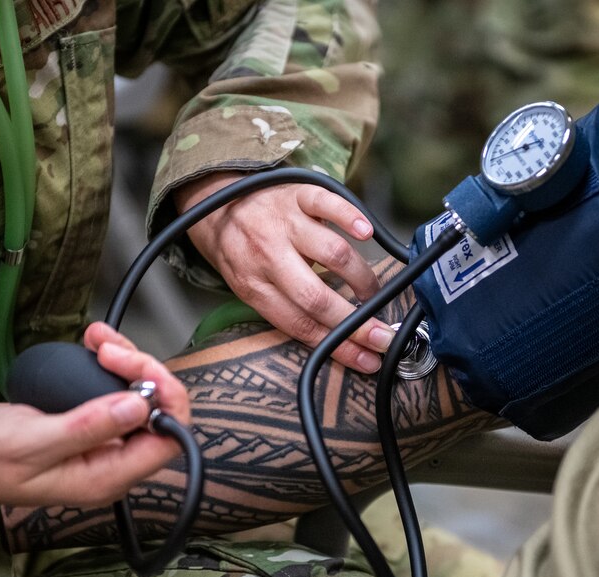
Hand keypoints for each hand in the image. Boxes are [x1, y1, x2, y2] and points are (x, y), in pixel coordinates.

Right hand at [0, 323, 189, 512]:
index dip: (166, 398)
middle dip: (143, 371)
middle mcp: (113, 464)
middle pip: (159, 413)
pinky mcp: (90, 426)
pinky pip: (115, 393)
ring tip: (97, 339)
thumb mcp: (32, 441)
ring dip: (127, 361)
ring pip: (140, 397)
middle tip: (108, 348)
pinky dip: (110, 365)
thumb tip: (139, 405)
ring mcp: (103, 444)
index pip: (168, 439)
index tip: (137, 367)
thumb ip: (87, 427)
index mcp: (107, 477)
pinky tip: (93, 346)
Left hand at [175, 171, 395, 372]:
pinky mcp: (297, 194)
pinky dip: (350, 217)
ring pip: (331, 253)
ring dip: (360, 278)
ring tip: (371, 293)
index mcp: (253, 286)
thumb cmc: (241, 252)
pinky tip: (367, 233)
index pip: (299, 324)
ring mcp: (284, 223)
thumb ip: (285, 309)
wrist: (215, 205)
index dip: (337, 346)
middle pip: (316, 297)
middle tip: (382, 336)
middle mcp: (267, 255)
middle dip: (355, 323)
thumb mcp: (250, 287)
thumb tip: (337, 341)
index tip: (368, 360)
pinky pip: (327, 204)